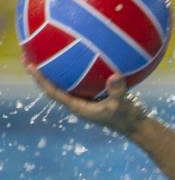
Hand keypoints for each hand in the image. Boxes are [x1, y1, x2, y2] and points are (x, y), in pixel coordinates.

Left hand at [27, 65, 148, 135]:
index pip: (53, 91)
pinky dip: (77, 69)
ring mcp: (87, 99)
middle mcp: (79, 102)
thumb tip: (115, 76)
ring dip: (56, 70)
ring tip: (49, 52)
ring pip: (66, 83)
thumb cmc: (128, 118)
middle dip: (42, 72)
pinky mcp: (96, 96)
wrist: (138, 126)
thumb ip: (118, 91)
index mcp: (78, 106)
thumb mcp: (123, 105)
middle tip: (30, 55)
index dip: (40, 78)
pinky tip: (83, 55)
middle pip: (54, 86)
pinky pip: (82, 80)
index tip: (29, 65)